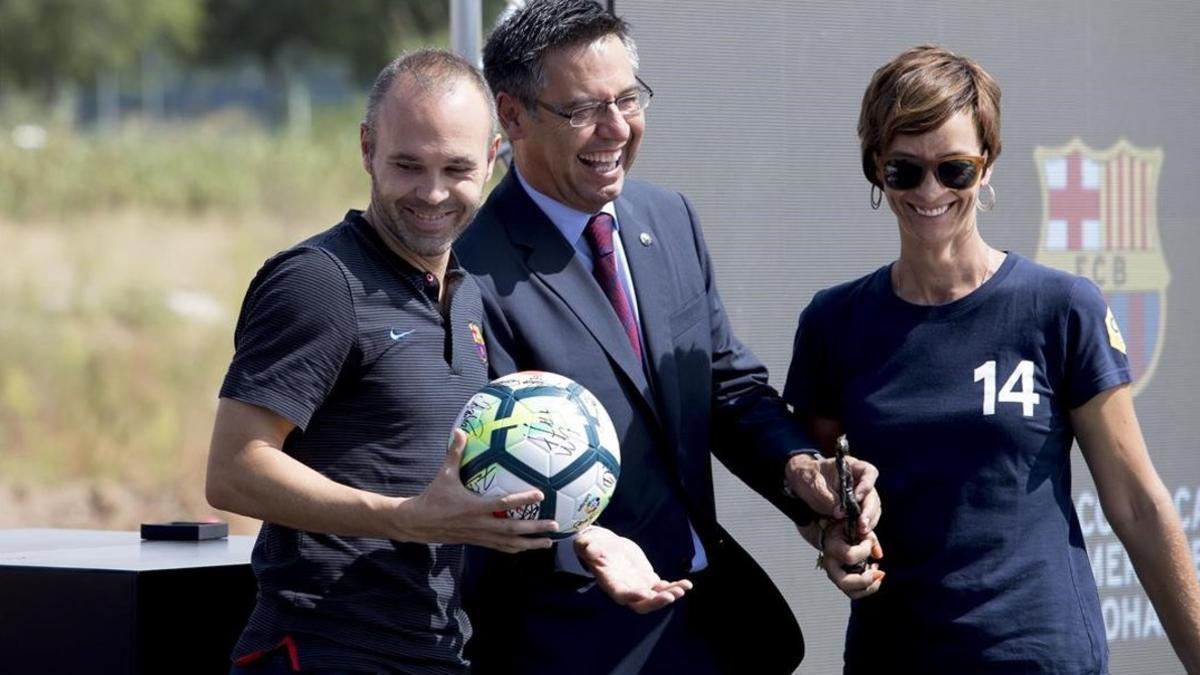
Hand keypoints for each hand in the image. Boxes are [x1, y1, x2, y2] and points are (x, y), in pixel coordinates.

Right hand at [395, 430, 558, 551]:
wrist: (417, 523)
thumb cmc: (433, 497)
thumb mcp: (444, 474)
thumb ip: (454, 453)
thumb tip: (459, 430)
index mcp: (473, 507)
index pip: (502, 503)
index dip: (521, 499)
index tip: (540, 495)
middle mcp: (479, 524)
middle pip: (511, 529)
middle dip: (534, 528)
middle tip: (554, 524)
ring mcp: (479, 536)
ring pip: (508, 543)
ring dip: (530, 543)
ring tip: (549, 542)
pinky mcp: (477, 542)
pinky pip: (499, 547)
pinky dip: (515, 548)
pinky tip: (527, 547)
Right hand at [574, 526, 692, 613]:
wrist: (603, 546)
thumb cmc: (592, 545)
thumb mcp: (586, 544)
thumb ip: (588, 548)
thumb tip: (591, 551)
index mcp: (610, 582)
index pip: (621, 594)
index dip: (632, 596)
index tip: (644, 593)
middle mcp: (626, 589)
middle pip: (642, 603)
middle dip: (657, 602)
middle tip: (672, 595)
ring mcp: (638, 585)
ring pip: (655, 597)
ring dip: (670, 594)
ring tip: (684, 587)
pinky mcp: (647, 579)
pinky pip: (662, 587)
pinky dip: (674, 587)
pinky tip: (687, 584)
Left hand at [786, 453, 880, 537]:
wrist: (800, 482)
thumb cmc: (808, 477)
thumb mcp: (814, 485)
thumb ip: (828, 499)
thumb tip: (842, 514)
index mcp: (851, 467)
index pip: (868, 472)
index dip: (867, 485)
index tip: (857, 498)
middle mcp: (859, 481)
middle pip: (872, 494)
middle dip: (869, 511)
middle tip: (863, 524)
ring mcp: (859, 495)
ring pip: (872, 508)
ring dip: (869, 520)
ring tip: (862, 531)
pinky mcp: (855, 508)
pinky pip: (864, 516)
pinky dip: (863, 524)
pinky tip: (860, 533)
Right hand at [818, 520, 884, 599]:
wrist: (835, 534)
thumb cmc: (848, 528)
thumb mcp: (858, 526)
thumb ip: (870, 537)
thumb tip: (878, 555)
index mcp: (831, 547)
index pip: (850, 556)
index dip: (865, 550)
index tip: (868, 542)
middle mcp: (830, 563)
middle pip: (844, 582)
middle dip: (865, 581)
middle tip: (880, 572)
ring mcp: (834, 574)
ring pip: (850, 592)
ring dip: (869, 587)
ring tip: (879, 574)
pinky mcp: (841, 580)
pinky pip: (855, 593)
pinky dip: (868, 588)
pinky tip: (875, 577)